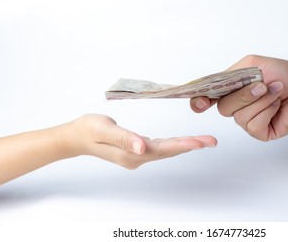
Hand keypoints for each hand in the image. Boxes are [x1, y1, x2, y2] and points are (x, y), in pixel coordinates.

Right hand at [60, 114, 216, 168]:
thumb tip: (143, 147)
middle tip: (212, 141)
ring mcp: (137, 156)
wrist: (75, 137)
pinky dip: (173, 144)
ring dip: (185, 145)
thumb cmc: (88, 129)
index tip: (201, 142)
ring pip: (166, 150)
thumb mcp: (104, 130)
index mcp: (132, 153)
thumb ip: (125, 138)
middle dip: (192, 145)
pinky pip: (160, 148)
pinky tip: (182, 141)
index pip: (163, 150)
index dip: (183, 145)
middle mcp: (137, 157)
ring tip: (204, 141)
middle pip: (169, 151)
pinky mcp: (136, 151)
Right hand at [190, 55, 287, 140]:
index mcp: (232, 89)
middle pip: (223, 108)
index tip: (201, 103)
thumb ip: (231, 74)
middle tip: (262, 85)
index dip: (200, 101)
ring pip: (239, 117)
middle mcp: (237, 106)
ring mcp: (248, 120)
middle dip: (244, 95)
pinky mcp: (260, 132)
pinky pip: (253, 125)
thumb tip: (217, 87)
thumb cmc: (284, 74)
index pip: (208, 97)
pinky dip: (267, 112)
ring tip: (276, 92)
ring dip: (260, 101)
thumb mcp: (253, 65)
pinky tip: (277, 105)